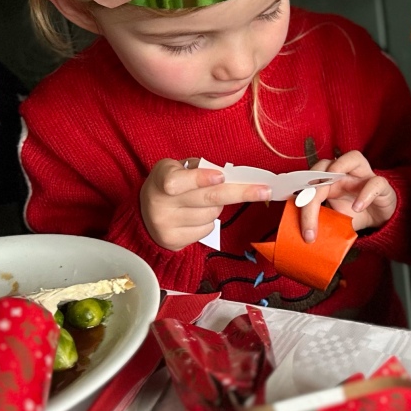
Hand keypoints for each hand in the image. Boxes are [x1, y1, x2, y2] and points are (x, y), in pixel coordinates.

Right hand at [140, 159, 270, 251]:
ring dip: (218, 206)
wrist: (144, 214)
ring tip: (205, 201)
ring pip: (211, 215)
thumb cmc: (170, 184)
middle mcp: (159, 203)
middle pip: (208, 198)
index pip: (178, 181)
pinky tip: (197, 216)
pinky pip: (206, 229)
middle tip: (265, 190)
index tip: (222, 177)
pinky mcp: (173, 241)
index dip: (200, 178)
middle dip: (241, 193)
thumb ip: (200, 169)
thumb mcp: (177, 169)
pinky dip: (210, 221)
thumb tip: (233, 176)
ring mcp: (166, 225)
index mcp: (161, 178)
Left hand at [298, 151, 396, 240]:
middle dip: (313, 189)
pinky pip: (375, 183)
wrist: (380, 220)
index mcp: (329, 180)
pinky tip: (357, 208)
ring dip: (339, 167)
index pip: (310, 181)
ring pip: (353, 158)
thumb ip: (319, 220)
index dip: (299, 195)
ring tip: (331, 188)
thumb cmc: (355, 215)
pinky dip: (365, 194)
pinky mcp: (382, 186)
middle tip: (308, 214)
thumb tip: (300, 234)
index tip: (292, 213)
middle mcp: (345, 173)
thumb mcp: (333, 219)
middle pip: (324, 167)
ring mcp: (365, 176)